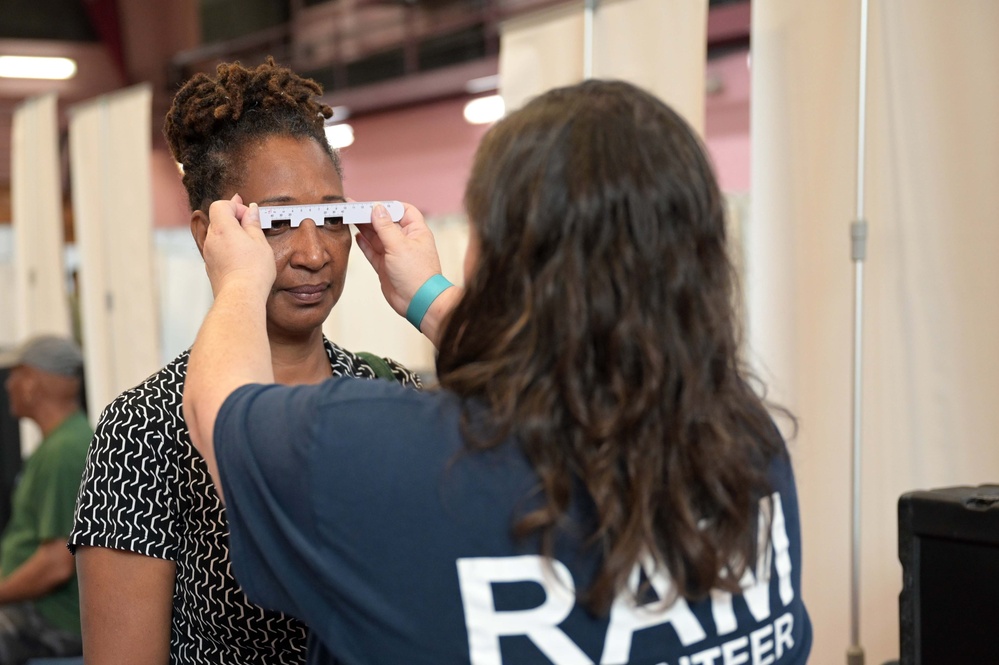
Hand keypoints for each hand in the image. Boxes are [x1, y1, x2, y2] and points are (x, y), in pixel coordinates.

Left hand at [205, 194, 275, 298]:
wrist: (241, 296)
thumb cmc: (253, 270)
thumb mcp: (260, 242)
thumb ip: (253, 223)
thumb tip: (251, 211)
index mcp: (222, 228)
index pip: (220, 205)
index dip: (235, 206)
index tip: (249, 216)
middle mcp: (211, 239)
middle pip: (218, 219)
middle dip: (234, 219)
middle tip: (251, 228)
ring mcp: (209, 254)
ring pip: (218, 235)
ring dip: (231, 235)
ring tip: (249, 246)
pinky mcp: (210, 266)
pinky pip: (217, 249)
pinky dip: (228, 248)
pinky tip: (242, 258)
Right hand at [355, 202, 444, 317]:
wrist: (418, 302)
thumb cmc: (417, 274)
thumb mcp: (399, 245)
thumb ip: (385, 226)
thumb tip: (377, 208)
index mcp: (415, 231)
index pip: (403, 210)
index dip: (388, 206)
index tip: (372, 204)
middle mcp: (405, 241)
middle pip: (385, 222)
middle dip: (370, 216)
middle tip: (351, 208)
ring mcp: (394, 254)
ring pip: (376, 237)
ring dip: (364, 228)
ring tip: (349, 218)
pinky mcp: (385, 266)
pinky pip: (372, 251)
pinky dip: (364, 244)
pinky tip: (356, 235)